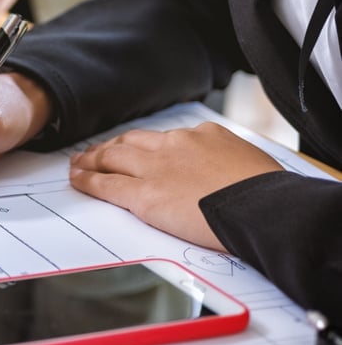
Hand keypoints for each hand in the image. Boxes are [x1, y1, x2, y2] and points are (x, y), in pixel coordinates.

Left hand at [69, 123, 283, 249]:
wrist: (263, 209)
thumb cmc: (266, 195)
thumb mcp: (249, 164)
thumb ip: (225, 163)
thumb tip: (221, 174)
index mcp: (204, 135)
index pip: (165, 138)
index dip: (143, 145)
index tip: (135, 148)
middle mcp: (175, 145)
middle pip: (131, 142)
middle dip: (110, 147)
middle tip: (94, 152)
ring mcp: (156, 168)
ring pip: (113, 158)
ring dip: (92, 160)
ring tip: (78, 163)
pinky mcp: (144, 195)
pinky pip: (106, 184)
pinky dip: (88, 180)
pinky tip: (77, 179)